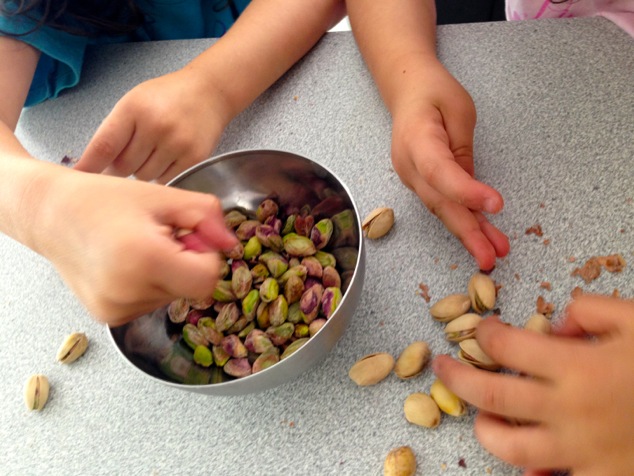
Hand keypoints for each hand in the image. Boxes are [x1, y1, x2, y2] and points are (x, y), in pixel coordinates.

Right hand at [31, 166, 236, 325]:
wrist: (49, 214)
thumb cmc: (103, 198)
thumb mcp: (162, 195)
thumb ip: (206, 215)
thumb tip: (231, 244)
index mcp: (145, 258)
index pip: (207, 279)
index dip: (206, 255)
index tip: (188, 236)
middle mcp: (128, 292)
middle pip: (190, 288)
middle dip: (186, 261)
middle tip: (159, 236)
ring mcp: (116, 309)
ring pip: (172, 296)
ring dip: (167, 273)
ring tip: (138, 247)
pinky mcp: (107, 317)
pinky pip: (150, 303)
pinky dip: (148, 284)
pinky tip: (126, 263)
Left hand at [75, 67, 230, 183]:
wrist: (210, 92)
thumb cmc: (167, 97)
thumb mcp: (134, 102)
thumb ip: (115, 131)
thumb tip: (95, 168)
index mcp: (134, 109)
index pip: (104, 146)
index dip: (89, 166)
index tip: (78, 179)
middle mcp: (156, 126)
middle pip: (123, 167)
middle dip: (120, 167)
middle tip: (129, 156)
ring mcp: (177, 143)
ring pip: (144, 177)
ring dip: (142, 171)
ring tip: (153, 152)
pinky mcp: (194, 158)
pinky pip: (166, 180)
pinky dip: (161, 174)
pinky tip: (166, 158)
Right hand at [390, 60, 508, 269]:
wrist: (406, 91)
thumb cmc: (434, 92)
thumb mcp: (459, 108)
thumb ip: (464, 149)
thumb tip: (473, 191)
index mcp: (416, 140)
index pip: (440, 172)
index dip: (465, 191)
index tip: (496, 205)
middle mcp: (409, 166)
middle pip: (439, 202)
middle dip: (467, 231)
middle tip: (491, 257)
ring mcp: (412, 178)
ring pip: (441, 209)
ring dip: (468, 232)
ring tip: (494, 253)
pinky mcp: (421, 183)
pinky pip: (442, 204)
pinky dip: (464, 221)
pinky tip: (484, 238)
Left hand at [433, 295, 633, 474]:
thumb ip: (590, 312)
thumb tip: (554, 325)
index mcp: (578, 367)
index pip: (507, 347)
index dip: (486, 334)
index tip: (481, 328)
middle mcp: (570, 411)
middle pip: (492, 397)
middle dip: (456, 378)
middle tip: (441, 366)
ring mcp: (583, 451)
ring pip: (512, 450)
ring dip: (487, 431)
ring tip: (478, 417)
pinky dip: (538, 473)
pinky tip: (531, 464)